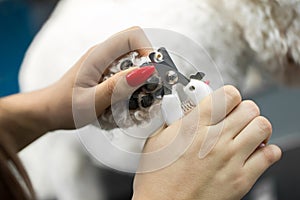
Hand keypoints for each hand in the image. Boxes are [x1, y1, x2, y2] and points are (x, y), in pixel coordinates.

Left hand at [0, 27, 153, 149]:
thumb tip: (144, 72)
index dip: (148, 50)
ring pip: (134, 64)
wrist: (49, 111)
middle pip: (137, 50)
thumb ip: (117, 88)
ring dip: (140, 82)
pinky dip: (132, 88)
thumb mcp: (91, 101)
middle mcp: (103, 56)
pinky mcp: (106, 74)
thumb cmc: (64, 106)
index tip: (151, 73)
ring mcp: (105, 65)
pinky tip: (124, 103)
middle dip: (147, 69)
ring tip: (133, 101)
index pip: (132, 36)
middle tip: (146, 91)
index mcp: (99, 55)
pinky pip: (126, 75)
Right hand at [133, 85, 281, 199]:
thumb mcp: (157, 140)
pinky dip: (267, 150)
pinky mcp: (241, 179)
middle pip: (249, 108)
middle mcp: (214, 140)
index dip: (230, 96)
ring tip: (247, 132)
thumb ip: (173, 119)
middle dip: (244, 110)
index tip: (226, 101)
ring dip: (256, 126)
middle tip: (236, 117)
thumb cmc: (157, 179)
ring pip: (262, 127)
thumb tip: (183, 106)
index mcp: (193, 126)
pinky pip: (270, 155)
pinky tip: (255, 151)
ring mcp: (230, 159)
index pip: (228, 95)